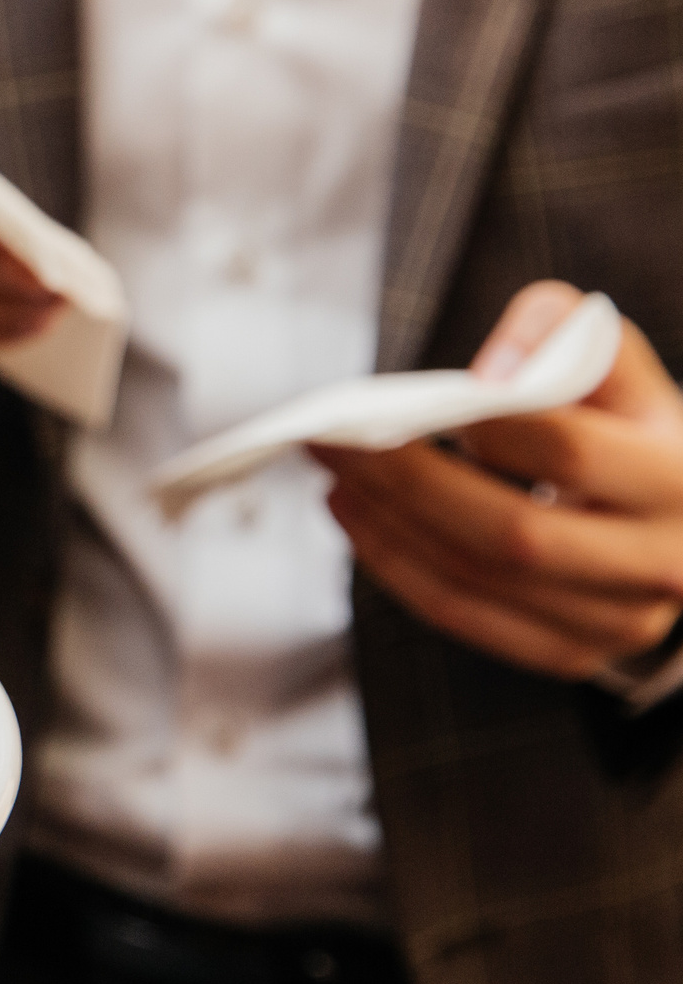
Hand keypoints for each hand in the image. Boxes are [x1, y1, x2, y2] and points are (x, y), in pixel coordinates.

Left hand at [317, 280, 682, 680]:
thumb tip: (487, 378)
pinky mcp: (571, 652)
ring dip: (386, 526)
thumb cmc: (628, 424)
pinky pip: (462, 615)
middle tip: (335, 439)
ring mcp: (619, 621)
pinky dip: (395, 566)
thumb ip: (559, 330)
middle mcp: (664, 563)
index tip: (418, 401)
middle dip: (408, 483)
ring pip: (477, 580)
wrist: (675, 517)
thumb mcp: (616, 365)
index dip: (488, 427)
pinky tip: (357, 517)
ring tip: (335, 474)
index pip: (571, 454)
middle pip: (513, 532)